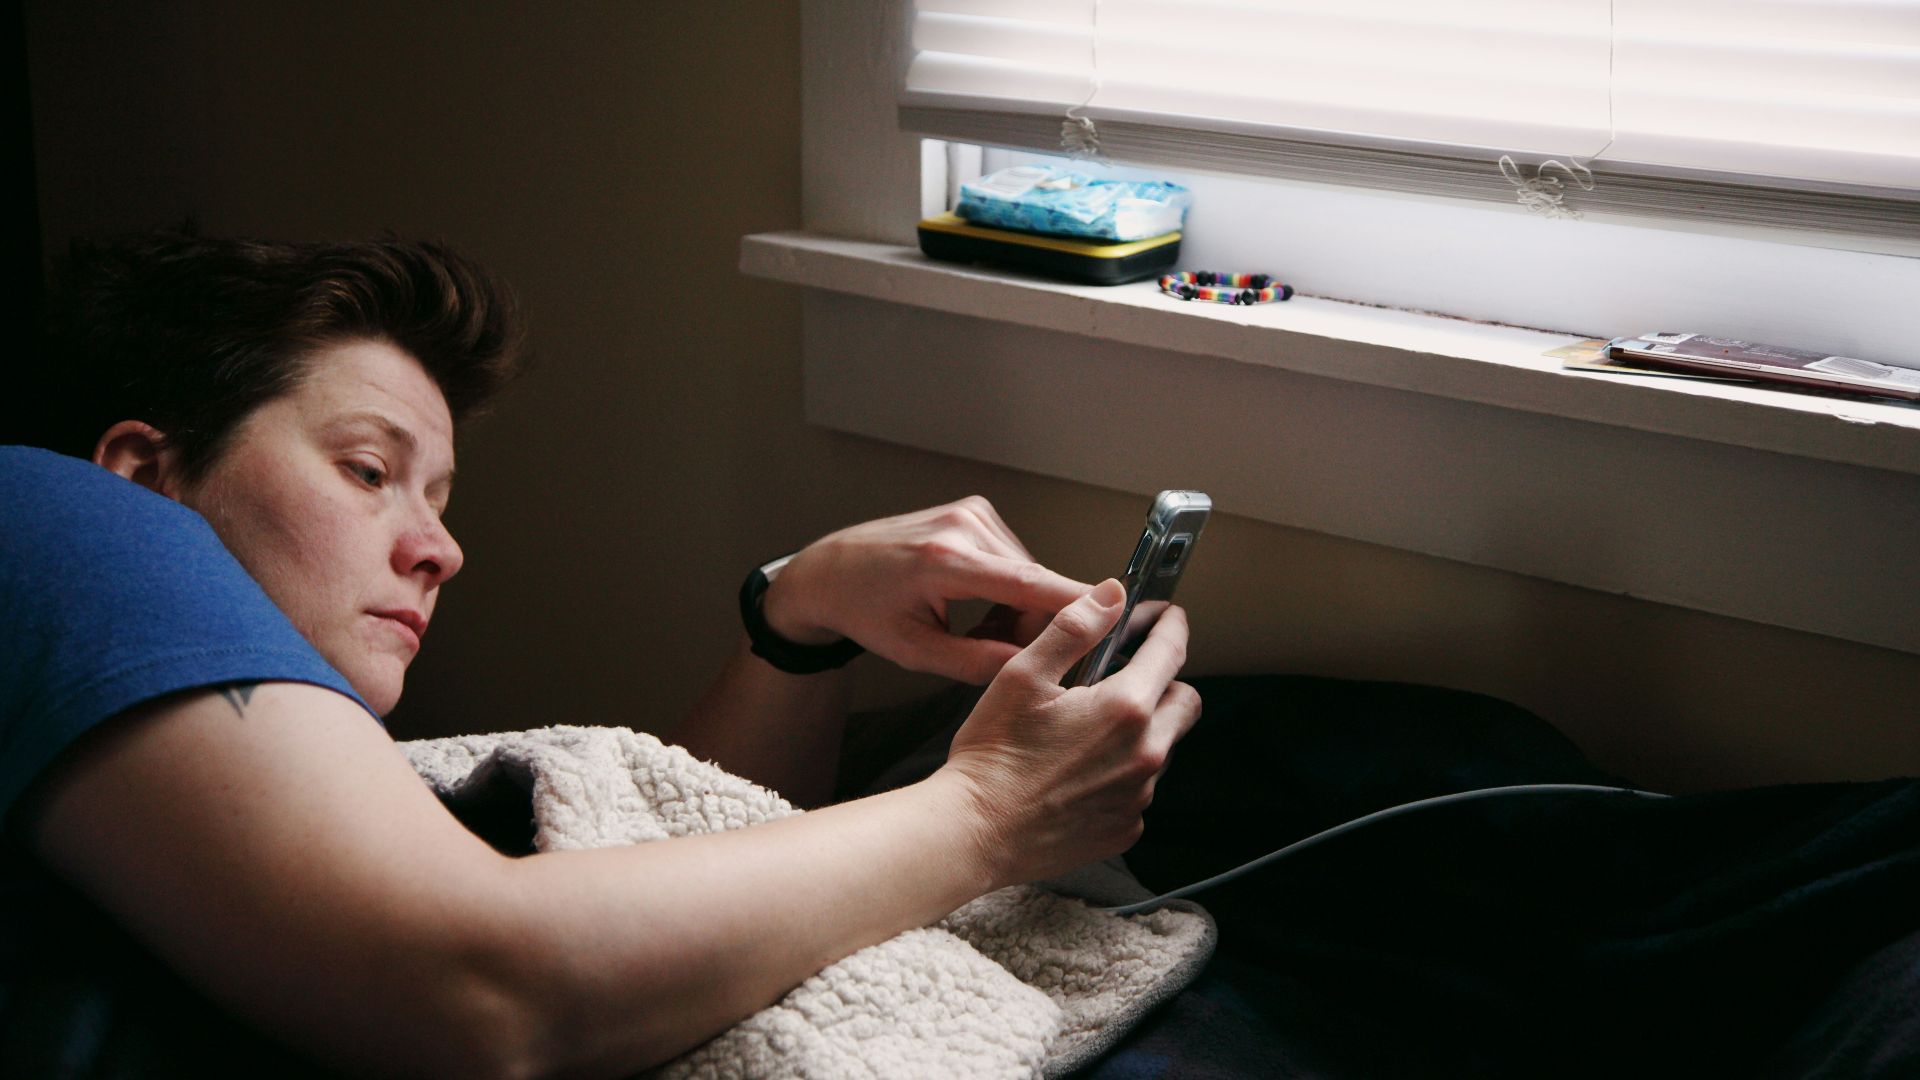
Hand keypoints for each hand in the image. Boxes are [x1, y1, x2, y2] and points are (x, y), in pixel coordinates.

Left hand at [761, 497, 1089, 683]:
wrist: (832, 570)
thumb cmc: (865, 610)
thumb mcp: (914, 652)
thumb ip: (976, 663)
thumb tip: (1031, 669)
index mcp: (945, 561)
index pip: (1028, 583)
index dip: (1075, 604)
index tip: (1114, 618)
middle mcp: (963, 526)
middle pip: (1034, 583)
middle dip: (1029, 623)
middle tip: (994, 651)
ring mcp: (971, 513)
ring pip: (1027, 572)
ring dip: (1017, 605)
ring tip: (975, 627)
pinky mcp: (975, 510)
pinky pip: (1014, 558)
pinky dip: (1007, 585)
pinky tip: (975, 601)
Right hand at [935, 579, 1201, 888]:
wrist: (975, 832)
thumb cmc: (993, 756)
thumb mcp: (1023, 675)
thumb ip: (1074, 629)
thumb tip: (1110, 596)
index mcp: (1125, 708)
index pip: (1171, 652)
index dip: (1170, 626)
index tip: (1167, 618)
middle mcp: (1144, 754)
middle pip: (1186, 703)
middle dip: (1167, 682)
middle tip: (1129, 676)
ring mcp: (1137, 795)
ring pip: (1163, 747)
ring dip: (1143, 731)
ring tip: (1091, 730)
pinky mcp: (1124, 827)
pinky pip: (1140, 789)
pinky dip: (1122, 774)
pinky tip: (1081, 771)